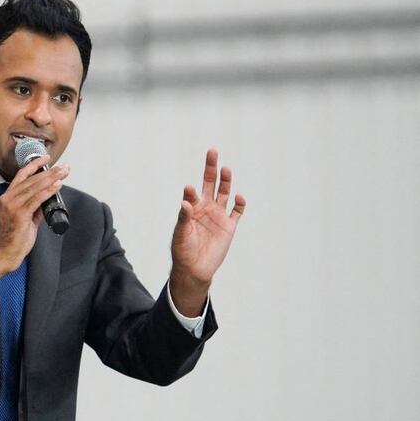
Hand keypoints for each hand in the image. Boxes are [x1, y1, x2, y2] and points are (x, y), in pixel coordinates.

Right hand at [0, 156, 68, 288]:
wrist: (3, 254)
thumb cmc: (12, 240)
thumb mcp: (25, 220)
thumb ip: (35, 209)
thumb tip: (47, 201)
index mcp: (8, 198)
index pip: (21, 176)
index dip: (34, 165)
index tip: (45, 158)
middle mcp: (8, 198)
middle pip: (31, 179)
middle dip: (49, 172)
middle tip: (63, 167)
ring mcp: (13, 206)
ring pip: (35, 187)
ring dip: (52, 178)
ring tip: (64, 172)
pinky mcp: (19, 214)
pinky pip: (37, 199)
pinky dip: (48, 191)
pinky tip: (57, 186)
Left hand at [169, 149, 245, 315]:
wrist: (195, 269)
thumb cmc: (183, 250)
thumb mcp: (180, 234)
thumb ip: (183, 218)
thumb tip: (185, 202)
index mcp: (191, 208)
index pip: (192, 193)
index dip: (191, 190)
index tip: (189, 189)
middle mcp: (206, 208)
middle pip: (210, 183)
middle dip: (211, 168)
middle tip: (212, 151)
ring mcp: (218, 216)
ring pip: (224, 193)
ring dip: (225, 181)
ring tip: (225, 168)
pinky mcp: (229, 226)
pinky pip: (237, 212)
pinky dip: (240, 204)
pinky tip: (239, 196)